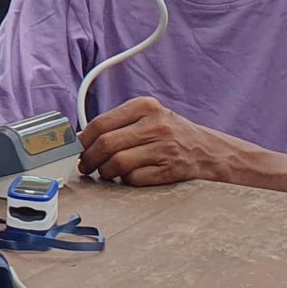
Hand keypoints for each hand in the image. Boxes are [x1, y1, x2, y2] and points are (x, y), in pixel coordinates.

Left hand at [76, 96, 231, 186]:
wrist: (209, 152)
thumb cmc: (170, 134)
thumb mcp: (148, 117)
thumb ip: (118, 123)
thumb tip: (80, 139)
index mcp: (145, 106)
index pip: (101, 123)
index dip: (83, 140)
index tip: (77, 149)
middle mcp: (155, 124)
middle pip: (106, 144)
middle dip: (89, 159)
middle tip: (85, 166)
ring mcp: (164, 148)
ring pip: (117, 163)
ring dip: (105, 172)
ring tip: (106, 172)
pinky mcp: (169, 170)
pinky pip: (133, 179)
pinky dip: (125, 181)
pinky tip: (127, 177)